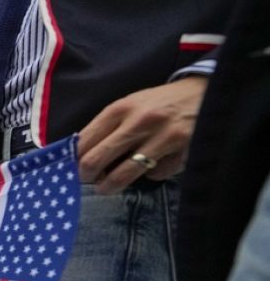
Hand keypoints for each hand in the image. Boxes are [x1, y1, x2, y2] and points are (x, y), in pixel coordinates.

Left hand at [78, 76, 207, 193]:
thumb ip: (107, 127)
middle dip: (87, 176)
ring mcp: (163, 138)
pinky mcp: (183, 152)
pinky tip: (155, 165)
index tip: (74, 168)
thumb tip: (81, 155)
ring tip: (106, 187)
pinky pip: (156, 174)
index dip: (74, 160)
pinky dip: (152, 174)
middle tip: (89, 181)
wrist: (205, 92)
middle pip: (96, 160)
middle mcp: (140, 122)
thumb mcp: (130, 105)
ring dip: (109, 186)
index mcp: (121, 108)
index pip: (83, 141)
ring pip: (122, 174)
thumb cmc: (160, 103)